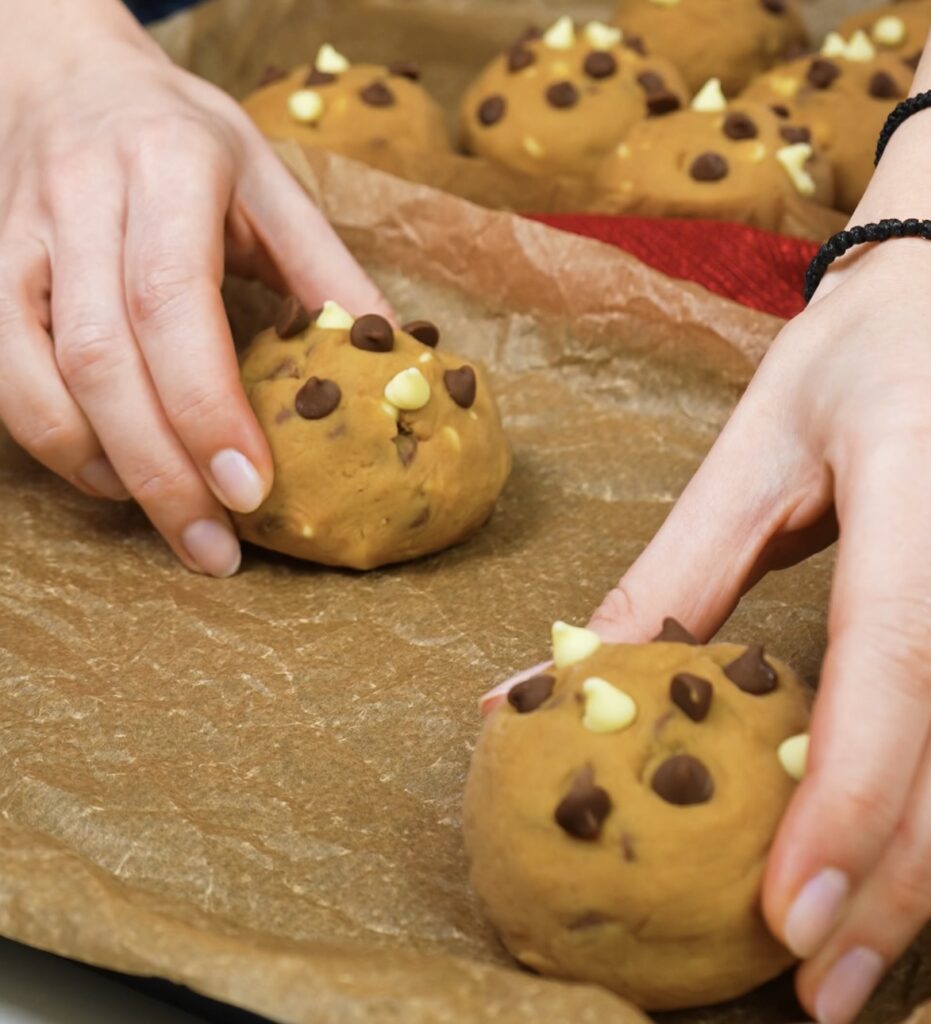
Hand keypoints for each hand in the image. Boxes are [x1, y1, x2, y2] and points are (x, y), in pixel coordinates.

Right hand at [0, 0, 388, 575]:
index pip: (173, 302)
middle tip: (219, 548)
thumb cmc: (184, 137)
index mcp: (170, 169)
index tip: (255, 489)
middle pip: (107, 359)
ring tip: (178, 527)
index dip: (208, 407)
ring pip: (43, 376)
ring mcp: (19, 241)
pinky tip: (113, 478)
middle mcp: (82, 201)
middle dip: (164, 471)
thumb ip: (326, 272)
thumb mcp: (270, 183)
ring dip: (110, 470)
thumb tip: (395, 362)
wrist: (66, 77)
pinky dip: (56, 442)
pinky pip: (3, 376)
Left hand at [589, 240, 930, 1022]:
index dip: (850, 789)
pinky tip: (927, 854)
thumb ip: (666, 578)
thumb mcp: (747, 451)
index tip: (785, 907)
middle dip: (907, 863)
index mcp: (918, 457)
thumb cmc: (846, 366)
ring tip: (870, 948)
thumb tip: (548, 689)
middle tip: (826, 978)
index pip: (898, 647)